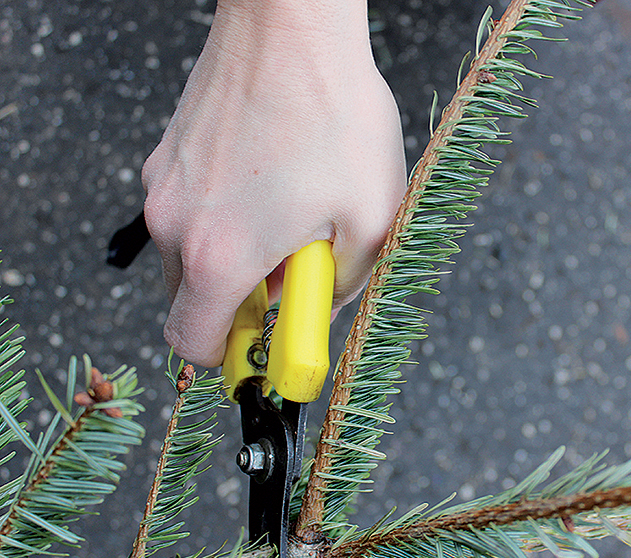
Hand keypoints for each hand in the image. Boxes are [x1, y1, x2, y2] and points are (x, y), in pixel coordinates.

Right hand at [141, 0, 405, 365]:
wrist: (291, 23)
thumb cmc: (335, 114)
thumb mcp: (372, 219)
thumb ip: (342, 288)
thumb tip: (320, 309)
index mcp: (219, 256)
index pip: (193, 345)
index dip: (232, 357)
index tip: (268, 344)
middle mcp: (174, 225)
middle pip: (192, 301)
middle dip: (245, 300)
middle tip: (298, 268)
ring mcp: (165, 186)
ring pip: (192, 253)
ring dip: (240, 253)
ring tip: (294, 211)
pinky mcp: (168, 155)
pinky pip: (193, 209)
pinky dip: (229, 214)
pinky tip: (276, 176)